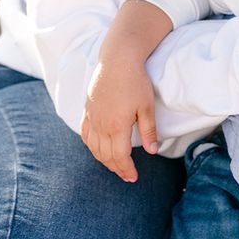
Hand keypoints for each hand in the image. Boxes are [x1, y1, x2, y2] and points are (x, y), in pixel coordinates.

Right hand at [81, 59, 158, 182]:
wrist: (117, 60)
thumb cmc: (136, 82)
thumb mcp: (147, 107)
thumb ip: (148, 131)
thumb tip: (153, 151)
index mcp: (117, 126)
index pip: (120, 156)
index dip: (126, 169)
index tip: (133, 177)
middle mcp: (101, 125)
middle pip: (106, 155)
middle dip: (116, 168)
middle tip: (127, 176)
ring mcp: (92, 117)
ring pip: (93, 147)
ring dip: (103, 160)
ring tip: (115, 165)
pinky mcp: (87, 110)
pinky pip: (85, 134)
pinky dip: (90, 146)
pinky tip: (97, 149)